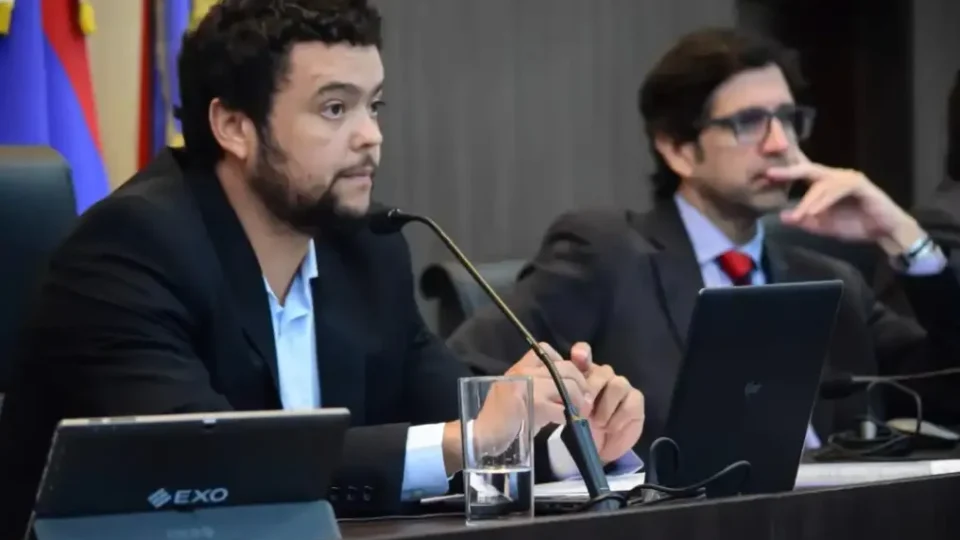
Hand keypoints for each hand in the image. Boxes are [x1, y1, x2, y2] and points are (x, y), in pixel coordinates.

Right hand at [463, 343, 592, 462]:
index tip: (572, 383)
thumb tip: (572, 386)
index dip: (567, 365)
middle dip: (581, 386)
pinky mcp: (532, 405)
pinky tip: (563, 423)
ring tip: (577, 414)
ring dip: (578, 403)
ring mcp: (527, 386)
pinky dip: (567, 418)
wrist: (481, 435)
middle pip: (566, 369)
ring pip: (567, 388)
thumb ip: (541, 384)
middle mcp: (524, 371)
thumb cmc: (502, 417)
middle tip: (584, 403)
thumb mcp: (520, 392)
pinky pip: (561, 409)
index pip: (548, 351)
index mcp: (521, 366)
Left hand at [569, 343, 644, 463]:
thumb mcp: (567, 411)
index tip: (577, 357)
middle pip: (602, 371)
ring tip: (598, 424)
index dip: (582, 353)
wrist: (599, 448)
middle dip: (592, 390)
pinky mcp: (636, 399)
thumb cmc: (582, 426)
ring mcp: (621, 386)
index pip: (584, 353)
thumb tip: (557, 389)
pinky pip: (630, 402)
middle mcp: (603, 376)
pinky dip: (618, 418)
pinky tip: (610, 428)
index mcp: (584, 374)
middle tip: (584, 411)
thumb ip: (563, 395)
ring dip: (605, 407)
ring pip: (617, 384)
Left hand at [766, 155, 924, 254]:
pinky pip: (838, 189)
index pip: (802, 172)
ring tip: (799, 215)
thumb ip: (804, 221)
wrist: (885, 231)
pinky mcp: (860, 184)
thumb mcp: (823, 226)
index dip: (785, 170)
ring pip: (822, 184)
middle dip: (789, 170)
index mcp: (824, 184)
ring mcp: (848, 178)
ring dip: (808, 200)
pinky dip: (825, 200)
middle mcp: (835, 176)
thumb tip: (782, 216)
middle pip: (809, 169)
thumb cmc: (855, 225)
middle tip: (770, 173)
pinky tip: (815, 211)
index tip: (764, 172)